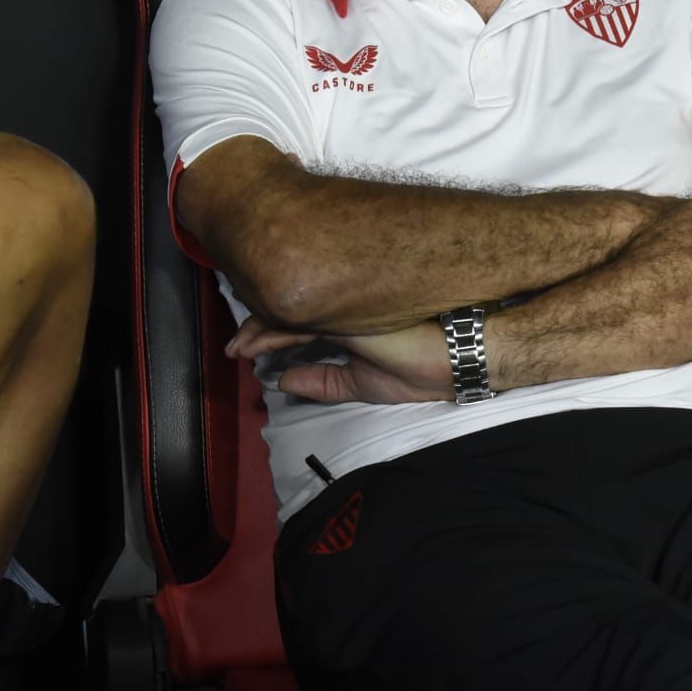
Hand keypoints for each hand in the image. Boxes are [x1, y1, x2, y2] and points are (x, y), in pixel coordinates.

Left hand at [227, 314, 453, 404]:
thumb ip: (324, 382)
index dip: (272, 331)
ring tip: (238, 348)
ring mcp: (343, 306)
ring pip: (291, 310)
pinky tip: (256, 344)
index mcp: (345, 322)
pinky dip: (276, 331)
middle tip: (235, 348)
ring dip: (260, 330)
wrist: (456, 359)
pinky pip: (304, 319)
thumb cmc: (418, 369)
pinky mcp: (348, 311)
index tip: (248, 349)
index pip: (301, 320)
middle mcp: (340, 309)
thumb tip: (282, 382)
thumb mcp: (362, 384)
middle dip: (258, 327)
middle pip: (290, 309)